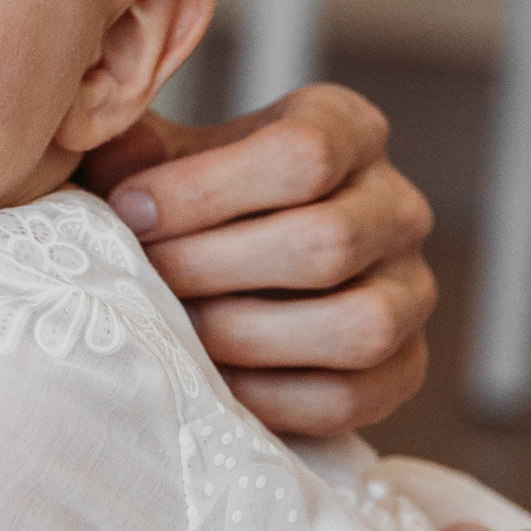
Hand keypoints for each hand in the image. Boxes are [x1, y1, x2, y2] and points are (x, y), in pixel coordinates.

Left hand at [84, 86, 434, 438]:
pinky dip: (268, 398)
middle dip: (214, 266)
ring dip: (246, 334)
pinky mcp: (404, 369)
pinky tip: (209, 379)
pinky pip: (348, 399)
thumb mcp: (169, 157)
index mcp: (349, 130)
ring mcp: (412, 293)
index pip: (304, 152)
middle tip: (143, 277)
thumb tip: (118, 149)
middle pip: (328, 242)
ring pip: (357, 326)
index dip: (204, 188)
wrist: (237, 273)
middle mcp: (398, 207)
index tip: (127, 211)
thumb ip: (139, 150)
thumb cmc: (198, 201)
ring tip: (177, 328)